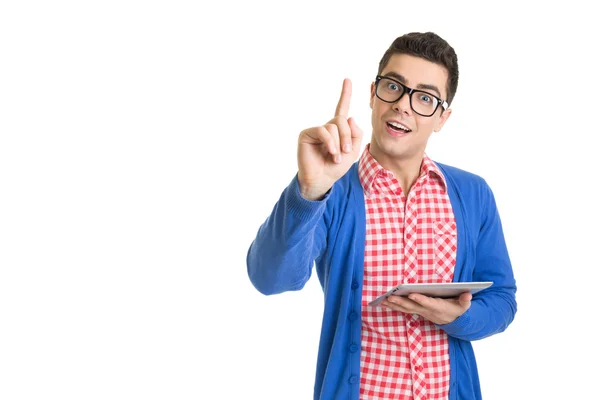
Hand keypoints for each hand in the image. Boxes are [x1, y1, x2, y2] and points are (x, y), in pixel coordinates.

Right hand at [297, 79, 363, 199]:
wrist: (322, 180)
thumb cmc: (335, 167)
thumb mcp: (353, 151)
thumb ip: (356, 134)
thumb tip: (349, 118)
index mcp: (338, 129)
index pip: (342, 108)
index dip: (345, 94)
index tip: (347, 80)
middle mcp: (327, 127)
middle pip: (343, 120)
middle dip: (347, 136)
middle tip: (346, 151)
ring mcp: (316, 130)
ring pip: (334, 126)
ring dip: (339, 143)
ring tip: (335, 157)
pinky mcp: (307, 134)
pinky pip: (323, 131)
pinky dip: (330, 143)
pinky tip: (330, 153)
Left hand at [381, 292, 472, 324]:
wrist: (454, 321)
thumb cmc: (458, 309)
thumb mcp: (464, 306)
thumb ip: (465, 300)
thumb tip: (468, 294)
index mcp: (438, 307)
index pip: (428, 303)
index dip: (420, 299)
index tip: (412, 294)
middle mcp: (427, 310)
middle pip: (412, 306)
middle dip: (401, 302)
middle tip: (390, 297)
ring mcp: (421, 311)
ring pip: (406, 308)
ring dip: (394, 305)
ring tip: (383, 300)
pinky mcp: (417, 311)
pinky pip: (404, 309)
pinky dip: (394, 306)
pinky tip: (384, 302)